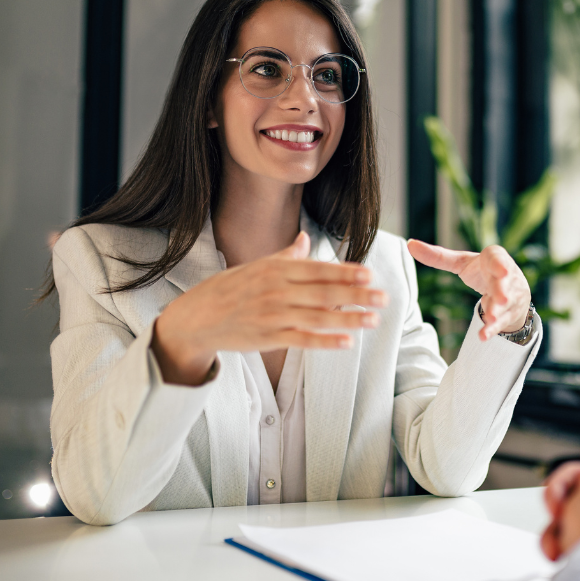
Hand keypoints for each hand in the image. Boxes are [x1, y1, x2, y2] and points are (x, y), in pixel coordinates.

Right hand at [152, 232, 388, 384]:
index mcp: (275, 269)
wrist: (195, 318)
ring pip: (317, 316)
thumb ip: (285, 256)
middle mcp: (276, 290)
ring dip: (348, 318)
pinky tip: (347, 342)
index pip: (317, 269)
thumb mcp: (255, 267)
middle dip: (356, 294)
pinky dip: (325, 341)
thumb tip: (305, 238)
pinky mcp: (267, 338)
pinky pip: (301, 340)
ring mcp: (272, 315)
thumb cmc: (228, 290)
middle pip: (323, 292)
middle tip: (384, 297)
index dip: (345, 272)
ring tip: (373, 319)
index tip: (370, 274)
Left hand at [406, 239, 531, 340]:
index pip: (497, 259)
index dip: (499, 264)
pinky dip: (492, 329)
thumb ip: (438, 255)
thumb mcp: (462, 262)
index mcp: (494, 258)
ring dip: (497, 312)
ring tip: (490, 317)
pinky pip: (500, 323)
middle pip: (503, 284)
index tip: (501, 270)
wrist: (511, 291)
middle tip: (500, 298)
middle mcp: (506, 277)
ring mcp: (509, 297)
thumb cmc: (483, 272)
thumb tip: (409, 243)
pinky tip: (483, 336)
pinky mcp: (508, 314)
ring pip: (503, 305)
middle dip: (502, 290)